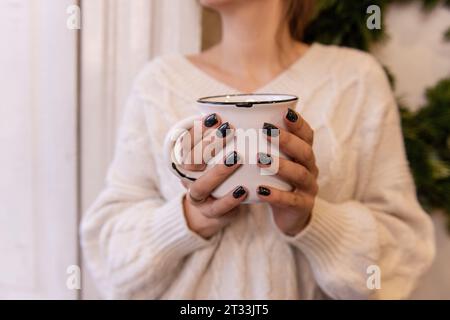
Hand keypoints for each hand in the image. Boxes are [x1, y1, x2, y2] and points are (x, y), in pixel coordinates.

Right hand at [179, 114, 246, 238]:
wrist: (216, 207)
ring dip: (218, 171)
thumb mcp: (218, 152)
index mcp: (186, 160)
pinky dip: (229, 199)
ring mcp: (198, 197)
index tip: (215, 117)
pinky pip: (218, 208)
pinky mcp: (211, 213)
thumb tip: (252, 108)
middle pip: (190, 162)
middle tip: (229, 130)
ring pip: (201, 186)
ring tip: (236, 157)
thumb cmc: (222, 170)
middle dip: (208, 145)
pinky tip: (244, 189)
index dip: (197, 129)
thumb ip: (226, 135)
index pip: (184, 142)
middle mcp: (187, 178)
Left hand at [256, 108, 318, 235]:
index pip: (307, 135)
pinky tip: (260, 191)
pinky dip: (276, 195)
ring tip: (260, 159)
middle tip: (266, 130)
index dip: (298, 123)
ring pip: (299, 174)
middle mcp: (310, 169)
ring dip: (280, 165)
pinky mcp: (303, 207)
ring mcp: (309, 188)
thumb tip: (230, 124)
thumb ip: (261, 146)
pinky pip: (291, 200)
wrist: (290, 217)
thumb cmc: (276, 183)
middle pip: (304, 151)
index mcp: (304, 155)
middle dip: (286, 140)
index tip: (285, 112)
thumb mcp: (274, 163)